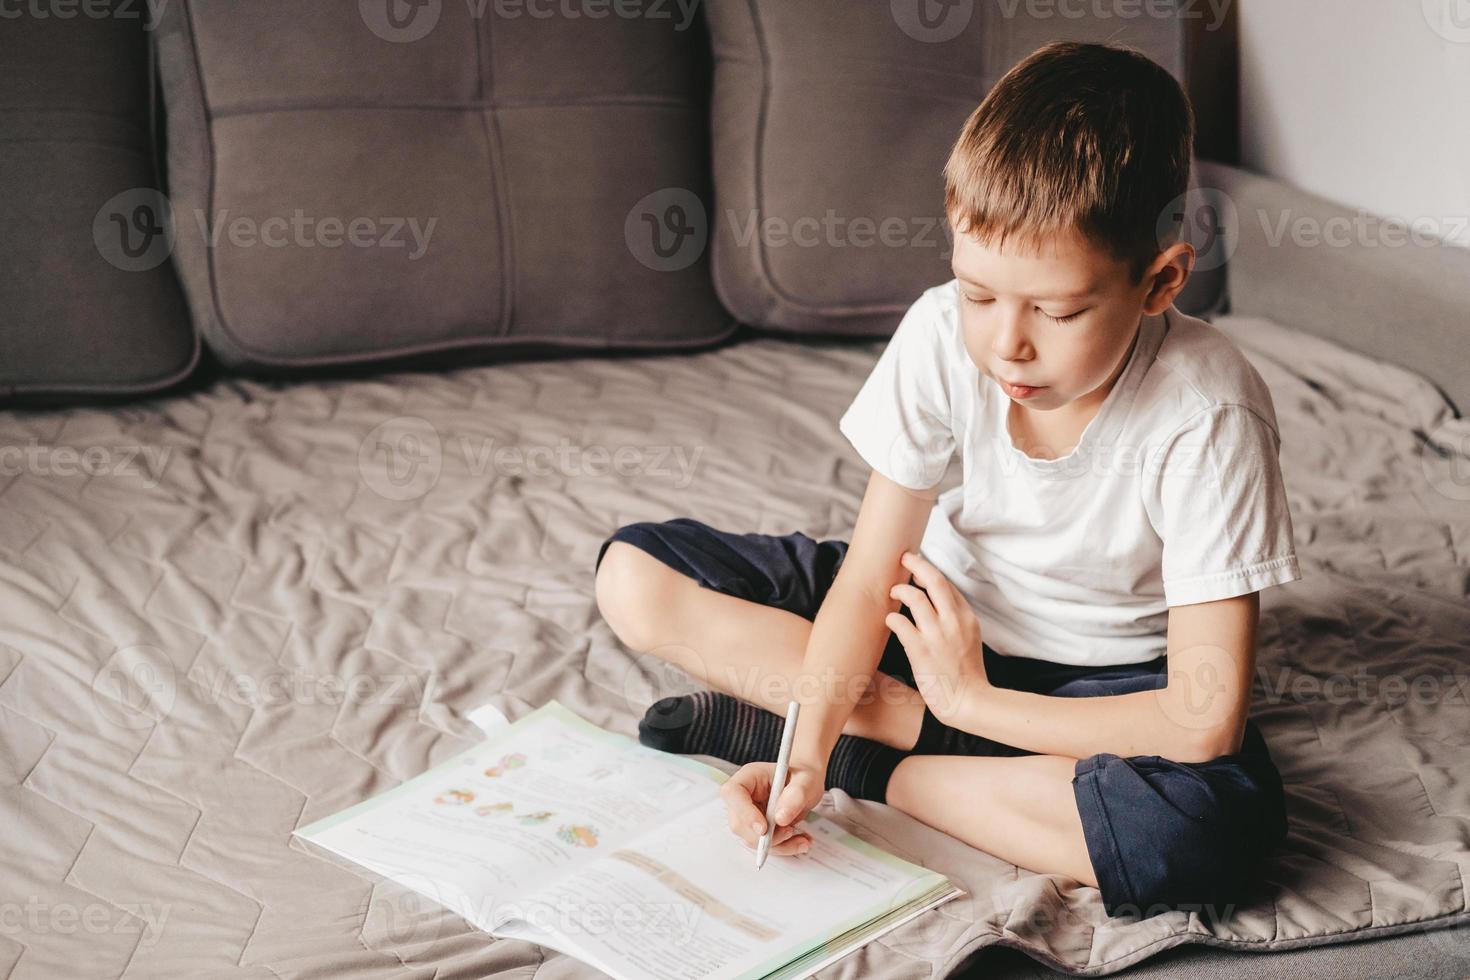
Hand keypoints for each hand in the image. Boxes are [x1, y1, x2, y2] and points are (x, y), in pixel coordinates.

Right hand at [719, 760, 823, 856]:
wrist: (807, 786)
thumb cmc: (803, 778)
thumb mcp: (806, 782)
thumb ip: (796, 796)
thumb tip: (780, 818)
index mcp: (750, 776)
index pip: (733, 793)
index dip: (744, 813)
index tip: (764, 828)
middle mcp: (744, 796)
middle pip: (738, 822)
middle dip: (764, 836)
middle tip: (789, 832)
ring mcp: (748, 814)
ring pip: (751, 839)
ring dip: (777, 844)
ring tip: (802, 839)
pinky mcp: (756, 829)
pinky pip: (763, 846)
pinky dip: (782, 847)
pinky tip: (799, 841)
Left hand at [886, 550, 990, 725]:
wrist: (969, 702)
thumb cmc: (966, 675)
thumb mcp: (970, 640)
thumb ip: (957, 621)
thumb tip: (941, 605)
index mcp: (967, 618)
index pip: (947, 586)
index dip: (930, 573)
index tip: (918, 570)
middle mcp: (953, 622)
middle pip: (934, 581)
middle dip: (916, 564)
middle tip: (903, 559)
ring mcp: (937, 635)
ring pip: (915, 597)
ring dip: (900, 590)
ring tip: (893, 592)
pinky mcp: (921, 650)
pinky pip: (900, 623)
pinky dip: (892, 618)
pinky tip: (889, 621)